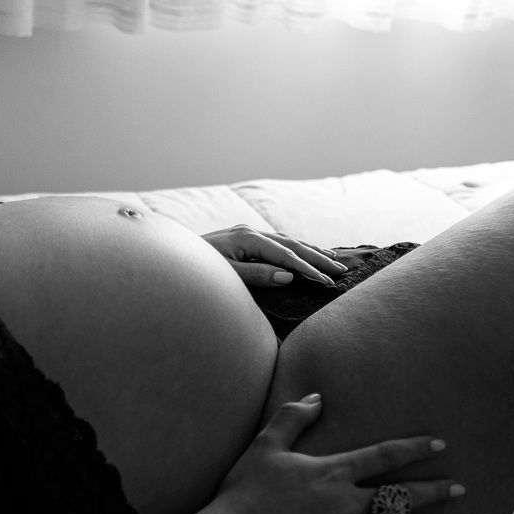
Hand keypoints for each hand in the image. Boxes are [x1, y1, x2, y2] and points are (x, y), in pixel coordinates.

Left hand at [202, 225, 348, 287]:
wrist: (173, 260)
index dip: (308, 269)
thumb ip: (256, 276)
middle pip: (291, 245)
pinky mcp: (244, 239)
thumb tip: (287, 276)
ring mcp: (247, 233)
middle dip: (317, 258)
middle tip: (340, 271)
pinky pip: (276, 243)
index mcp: (247, 238)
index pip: (285, 255)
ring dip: (310, 251)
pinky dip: (294, 249)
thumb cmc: (196, 271)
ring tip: (332, 260)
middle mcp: (250, 232)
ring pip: (286, 241)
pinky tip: (304, 253)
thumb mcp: (227, 276)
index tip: (326, 281)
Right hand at [208, 394, 461, 513]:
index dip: (415, 448)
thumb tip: (317, 398)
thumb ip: (293, 417)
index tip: (440, 444)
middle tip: (460, 489)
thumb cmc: (245, 492)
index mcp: (333, 473)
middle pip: (400, 498)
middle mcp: (345, 505)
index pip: (384, 456)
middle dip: (434, 492)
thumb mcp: (265, 445)